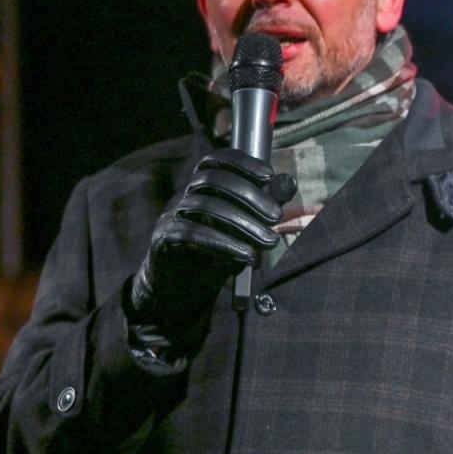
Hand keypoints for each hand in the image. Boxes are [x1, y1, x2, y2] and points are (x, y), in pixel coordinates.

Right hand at [125, 149, 294, 341]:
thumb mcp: (246, 228)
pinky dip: (222, 243)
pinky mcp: (163, 241)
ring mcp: (170, 217)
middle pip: (211, 179)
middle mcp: (184, 197)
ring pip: (203, 206)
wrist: (181, 292)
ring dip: (242, 223)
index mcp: (201, 189)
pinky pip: (189, 234)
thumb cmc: (216, 254)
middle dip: (249, 195)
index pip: (215, 160)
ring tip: (269, 241)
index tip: (269, 175)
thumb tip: (289, 182)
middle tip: (276, 216)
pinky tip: (245, 255)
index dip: (241, 162)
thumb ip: (265, 206)